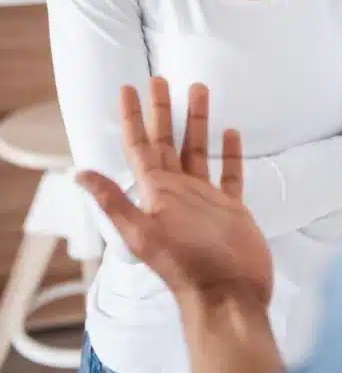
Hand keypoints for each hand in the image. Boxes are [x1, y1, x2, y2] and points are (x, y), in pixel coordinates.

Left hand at [77, 78, 272, 307]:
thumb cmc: (187, 265)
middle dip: (163, 110)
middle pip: (167, 141)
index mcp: (157, 193)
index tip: (129, 88)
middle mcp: (178, 191)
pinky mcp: (231, 208)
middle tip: (160, 79)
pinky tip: (230, 133)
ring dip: (197, 121)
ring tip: (200, 91)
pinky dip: (229, 154)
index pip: (140, 146)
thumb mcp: (144, 232)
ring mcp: (205, 198)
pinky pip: (229, 174)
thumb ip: (114, 202)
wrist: (228, 293)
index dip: (132, 117)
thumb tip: (79, 173)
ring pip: (198, 150)